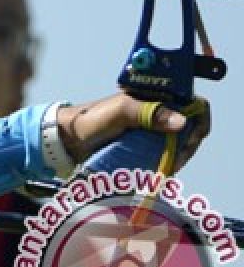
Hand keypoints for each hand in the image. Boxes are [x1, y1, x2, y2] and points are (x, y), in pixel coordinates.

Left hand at [57, 93, 210, 172]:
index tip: (189, 139)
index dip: (198, 121)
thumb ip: (149, 113)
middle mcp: (157, 112)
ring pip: (180, 144)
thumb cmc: (92, 119)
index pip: (193, 104)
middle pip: (190, 128)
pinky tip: (160, 169)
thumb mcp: (121, 112)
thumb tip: (181, 122)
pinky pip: (166, 155)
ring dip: (178, 156)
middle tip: (174, 158)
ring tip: (165, 166)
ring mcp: (152, 131)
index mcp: (155, 97)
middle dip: (187, 144)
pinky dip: (167, 163)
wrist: (68, 139)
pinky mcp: (144, 146)